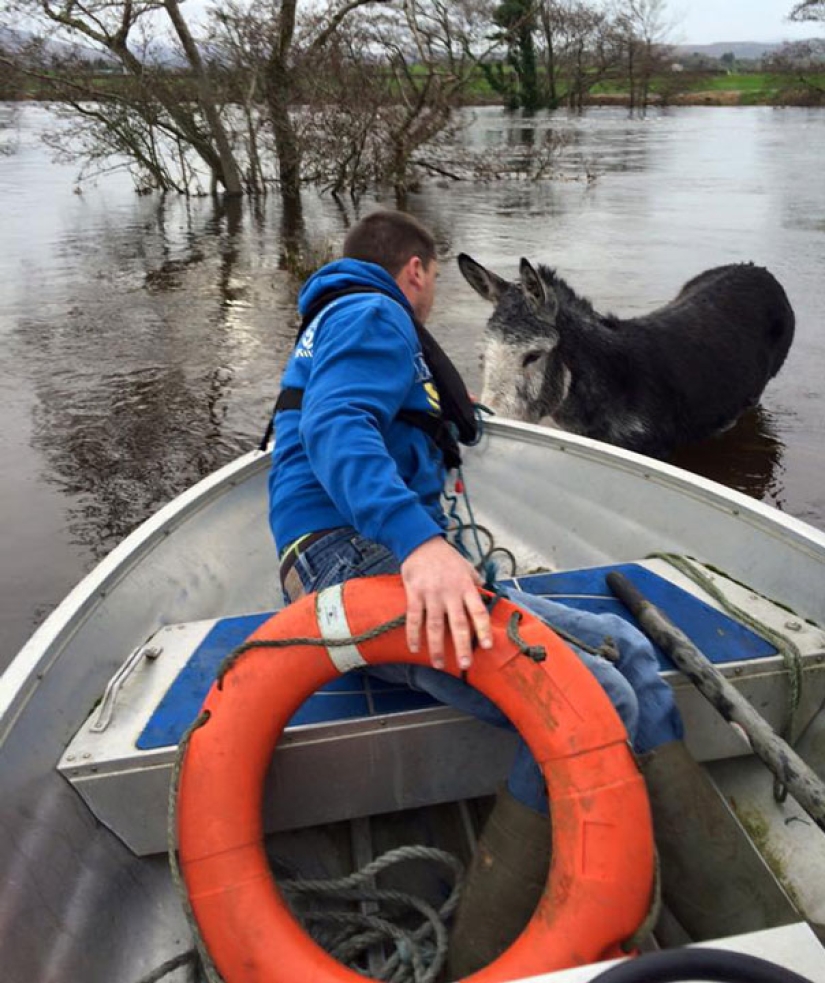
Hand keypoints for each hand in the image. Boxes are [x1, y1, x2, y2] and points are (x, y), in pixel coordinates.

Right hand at [400, 537, 492, 670]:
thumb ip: (475, 581)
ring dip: (437, 647)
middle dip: (462, 646)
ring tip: (439, 664)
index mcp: (466, 586)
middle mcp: (450, 592)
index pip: (478, 611)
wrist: (421, 542)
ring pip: (435, 626)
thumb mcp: (466, 565)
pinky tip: (414, 648)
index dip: (483, 629)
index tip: (487, 645)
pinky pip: (414, 618)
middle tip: (465, 665)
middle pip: (458, 624)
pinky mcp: (414, 594)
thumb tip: (485, 594)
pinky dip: (413, 635)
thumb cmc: (446, 556)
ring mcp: (431, 594)